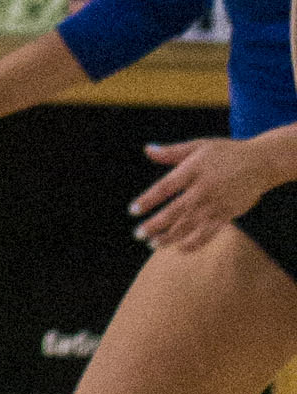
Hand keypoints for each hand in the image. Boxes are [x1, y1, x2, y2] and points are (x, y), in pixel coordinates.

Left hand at [133, 131, 278, 254]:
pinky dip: (195, 242)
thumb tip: (147, 150)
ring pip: (190, 225)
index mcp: (193, 170)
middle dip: (155, 225)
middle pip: (175, 211)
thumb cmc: (225, 152)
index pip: (165, 187)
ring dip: (170, 236)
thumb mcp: (198, 145)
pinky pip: (209, 233)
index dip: (148, 200)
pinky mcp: (227, 215)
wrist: (260, 163)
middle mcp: (203, 189)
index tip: (133, 211)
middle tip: (138, 234)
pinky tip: (180, 248)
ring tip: (153, 244)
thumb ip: (172, 152)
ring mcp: (216, 204)